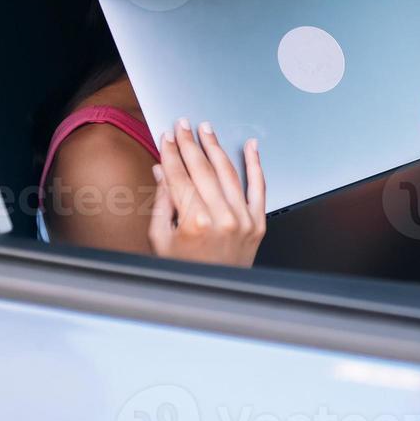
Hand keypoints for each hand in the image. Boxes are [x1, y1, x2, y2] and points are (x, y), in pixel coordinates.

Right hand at [149, 119, 265, 266]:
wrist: (215, 295)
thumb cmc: (184, 269)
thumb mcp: (161, 239)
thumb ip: (162, 202)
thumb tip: (162, 169)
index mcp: (193, 222)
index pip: (179, 176)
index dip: (171, 153)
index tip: (166, 136)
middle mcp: (221, 218)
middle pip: (202, 169)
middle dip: (190, 143)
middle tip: (183, 125)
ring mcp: (243, 220)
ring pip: (228, 173)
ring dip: (216, 147)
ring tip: (207, 130)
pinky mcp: (258, 223)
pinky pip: (258, 187)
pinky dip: (255, 164)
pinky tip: (250, 146)